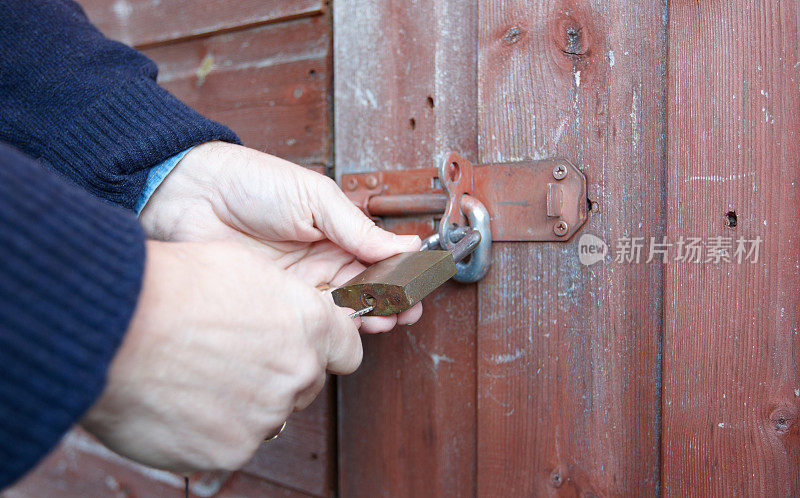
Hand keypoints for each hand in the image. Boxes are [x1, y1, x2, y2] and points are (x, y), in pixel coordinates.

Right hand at [82, 241, 360, 472]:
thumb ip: (284, 301)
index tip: (304, 345)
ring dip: (245, 400)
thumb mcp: (244, 268)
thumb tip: (289, 316)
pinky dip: (212, 428)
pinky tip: (182, 400)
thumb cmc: (173, 286)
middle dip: (280, 372)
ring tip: (198, 374)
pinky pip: (231, 442)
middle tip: (234, 355)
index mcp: (310, 325)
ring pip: (268, 414)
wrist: (114, 326)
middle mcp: (297, 374)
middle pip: (305, 382)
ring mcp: (265, 417)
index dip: (326, 346)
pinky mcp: (229, 451)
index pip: (348, 348)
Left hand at [140, 142, 422, 331]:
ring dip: (366, 317)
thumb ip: (356, 226)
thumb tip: (403, 246)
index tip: (418, 286)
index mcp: (334, 232)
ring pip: (341, 310)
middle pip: (365, 290)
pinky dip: (330, 327)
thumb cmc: (250, 182)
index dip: (399, 274)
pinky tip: (348, 326)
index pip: (377, 259)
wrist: (188, 194)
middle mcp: (319, 262)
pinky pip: (307, 321)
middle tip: (406, 311)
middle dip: (390, 302)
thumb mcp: (314, 196)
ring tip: (385, 320)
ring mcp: (296, 286)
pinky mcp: (271, 306)